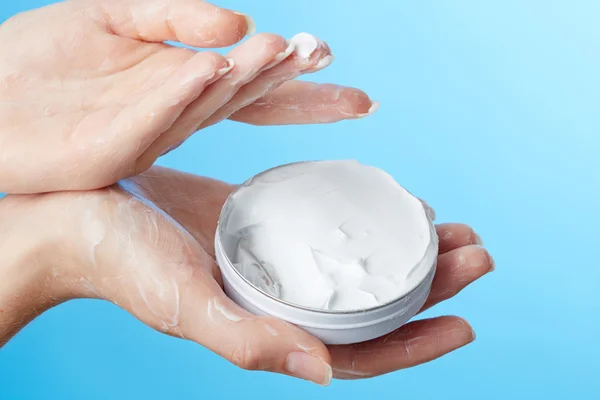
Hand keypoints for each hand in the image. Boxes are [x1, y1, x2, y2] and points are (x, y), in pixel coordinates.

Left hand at [0, 0, 375, 193]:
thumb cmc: (45, 60)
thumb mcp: (115, 15)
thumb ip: (174, 15)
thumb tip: (237, 22)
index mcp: (181, 87)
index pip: (252, 85)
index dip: (300, 83)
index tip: (341, 70)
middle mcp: (174, 117)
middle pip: (244, 102)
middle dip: (291, 86)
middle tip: (337, 72)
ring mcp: (145, 138)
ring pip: (206, 107)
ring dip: (246, 79)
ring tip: (283, 51)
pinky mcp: (107, 152)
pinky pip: (151, 120)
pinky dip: (182, 94)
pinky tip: (209, 70)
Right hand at [0, 167, 493, 384]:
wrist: (77, 215)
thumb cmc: (118, 263)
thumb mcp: (182, 305)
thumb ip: (250, 341)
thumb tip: (326, 373)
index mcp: (267, 329)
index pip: (357, 351)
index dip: (414, 342)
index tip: (467, 322)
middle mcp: (278, 300)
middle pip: (369, 303)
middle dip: (429, 284)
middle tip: (479, 253)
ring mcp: (273, 259)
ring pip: (354, 263)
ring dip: (404, 248)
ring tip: (450, 226)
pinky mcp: (260, 220)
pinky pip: (325, 223)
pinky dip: (362, 216)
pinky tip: (386, 200)